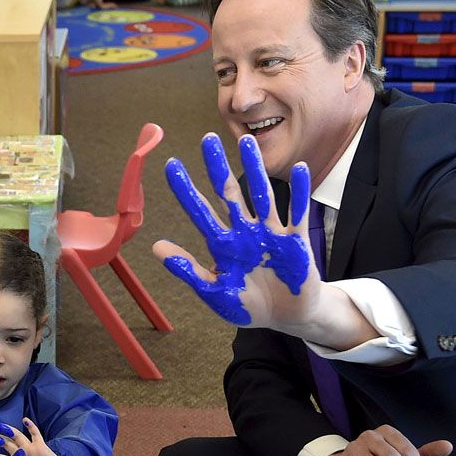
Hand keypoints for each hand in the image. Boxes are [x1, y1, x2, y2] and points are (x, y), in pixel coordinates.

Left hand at [153, 132, 316, 327]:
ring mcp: (270, 233)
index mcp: (223, 245)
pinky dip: (298, 192)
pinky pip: (297, 212)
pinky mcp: (295, 241)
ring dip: (255, 169)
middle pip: (229, 193)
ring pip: (262, 194)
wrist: (285, 318)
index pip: (200, 212)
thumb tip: (156, 247)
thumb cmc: (249, 307)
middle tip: (207, 138)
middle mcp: (244, 232)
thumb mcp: (214, 293)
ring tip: (247, 143)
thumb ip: (188, 270)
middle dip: (218, 167)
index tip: (171, 165)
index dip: (186, 190)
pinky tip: (298, 168)